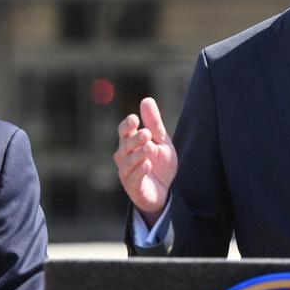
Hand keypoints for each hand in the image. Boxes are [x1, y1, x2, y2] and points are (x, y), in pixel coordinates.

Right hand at [114, 97, 177, 225]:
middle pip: (125, 145)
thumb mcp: (162, 141)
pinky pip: (133, 178)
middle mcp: (124, 157)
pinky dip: (139, 171)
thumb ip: (154, 123)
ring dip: (138, 154)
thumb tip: (146, 100)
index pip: (124, 132)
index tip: (134, 119)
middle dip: (135, 139)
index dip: (127, 126)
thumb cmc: (160, 163)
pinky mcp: (133, 187)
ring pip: (127, 161)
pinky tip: (147, 165)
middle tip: (147, 133)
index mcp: (130, 143)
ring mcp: (126, 172)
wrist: (165, 190)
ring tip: (149, 147)